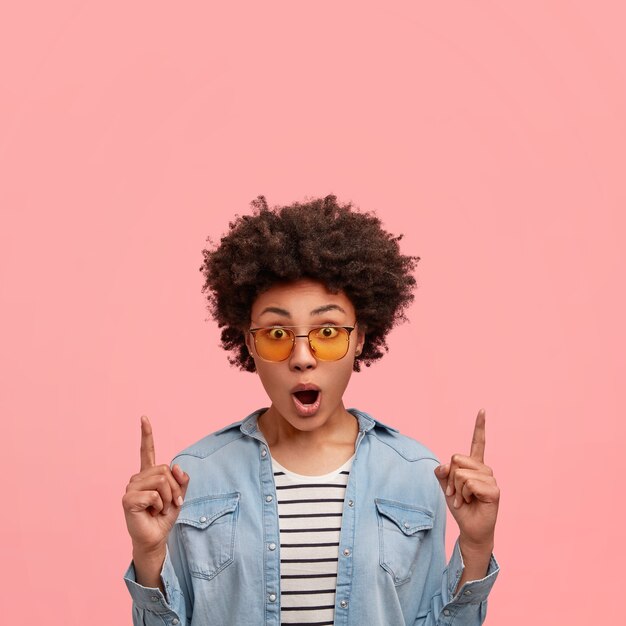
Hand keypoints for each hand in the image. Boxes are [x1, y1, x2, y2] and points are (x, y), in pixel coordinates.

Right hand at [122, 415, 189, 555]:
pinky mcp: (128, 499)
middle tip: (170, 503)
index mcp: (148, 475)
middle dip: (174, 488)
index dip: (146, 434)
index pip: (146, 451)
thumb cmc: (164, 517)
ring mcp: (130, 488)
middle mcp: (137, 478)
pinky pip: (154, 494)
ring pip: (161, 480)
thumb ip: (181, 480)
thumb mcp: (179, 495)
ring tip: (160, 508)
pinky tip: (152, 512)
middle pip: (164, 469)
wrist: (156, 538)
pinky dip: (160, 504)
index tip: (144, 418)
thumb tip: (176, 467)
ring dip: (168, 497)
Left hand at [434, 409, 499, 548]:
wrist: (470, 528)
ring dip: (456, 489)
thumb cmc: (460, 507)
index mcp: (474, 465)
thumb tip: (443, 466)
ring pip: (461, 473)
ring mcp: (490, 479)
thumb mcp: (446, 488)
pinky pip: (469, 483)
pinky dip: (463, 494)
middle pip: (457, 458)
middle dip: (450, 478)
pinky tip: (470, 502)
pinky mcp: (494, 491)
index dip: (480, 426)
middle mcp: (484, 469)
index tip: (482, 410)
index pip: (478, 442)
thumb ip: (443, 474)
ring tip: (464, 499)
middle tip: (455, 493)